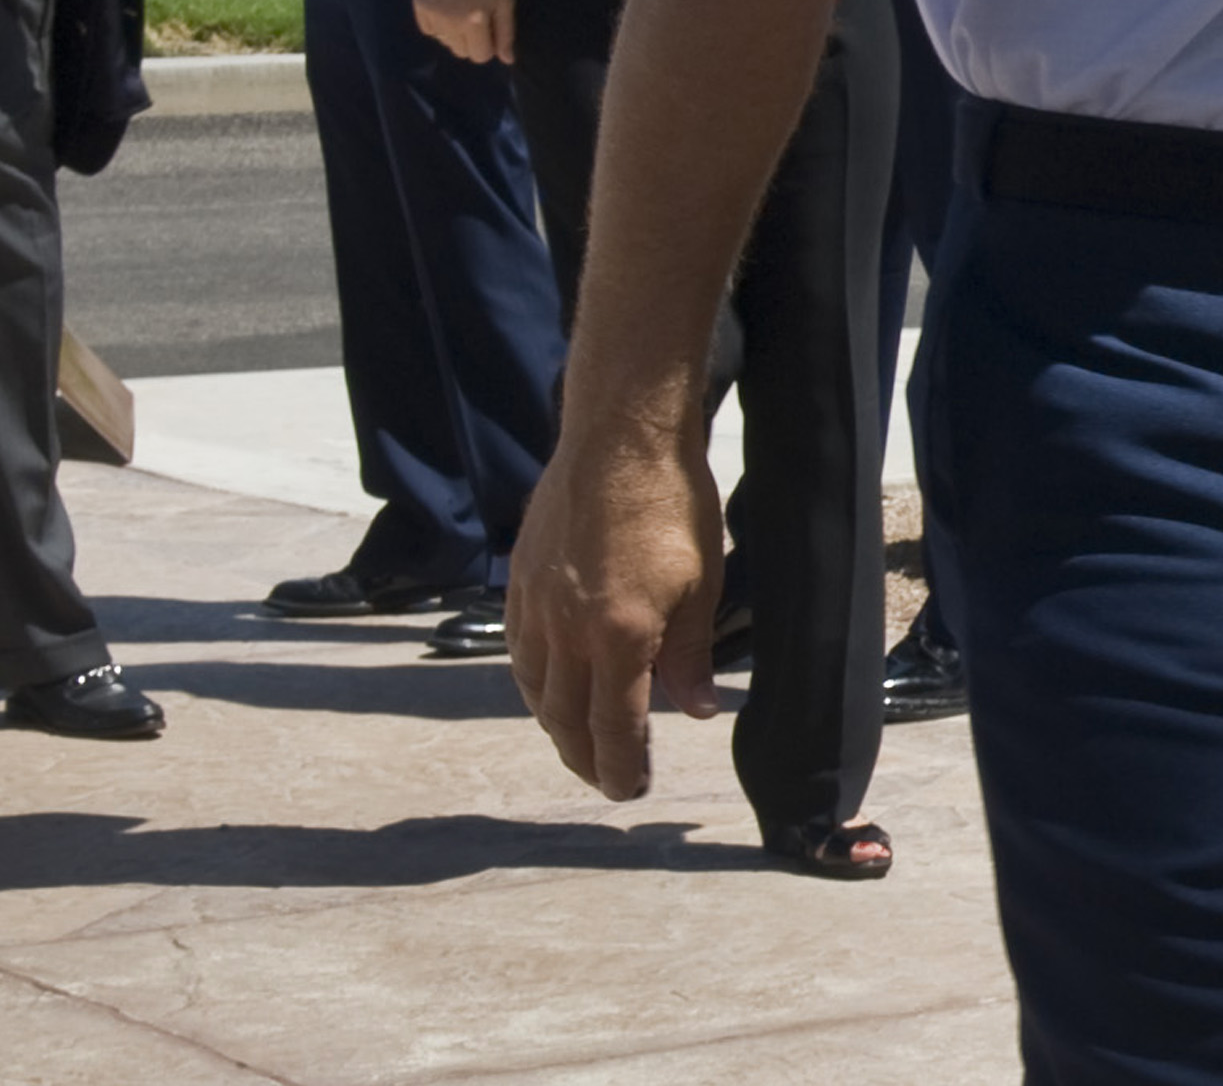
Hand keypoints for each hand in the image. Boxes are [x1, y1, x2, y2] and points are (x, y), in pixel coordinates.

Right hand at [416, 0, 515, 66]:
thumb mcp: (505, 1)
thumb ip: (506, 33)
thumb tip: (507, 61)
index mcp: (474, 22)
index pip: (480, 56)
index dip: (488, 46)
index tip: (490, 31)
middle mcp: (450, 23)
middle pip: (461, 52)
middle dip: (471, 41)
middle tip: (475, 19)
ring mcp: (432, 15)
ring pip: (444, 42)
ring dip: (454, 34)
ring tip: (460, 11)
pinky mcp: (419, 7)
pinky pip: (429, 30)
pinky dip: (438, 25)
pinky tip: (446, 8)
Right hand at [509, 411, 726, 797]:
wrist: (620, 432)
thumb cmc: (671, 501)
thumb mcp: (703, 583)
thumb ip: (691, 654)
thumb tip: (695, 710)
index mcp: (617, 636)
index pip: (613, 727)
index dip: (622, 767)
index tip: (631, 790)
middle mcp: (567, 629)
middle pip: (565, 718)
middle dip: (585, 758)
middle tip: (606, 779)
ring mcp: (537, 602)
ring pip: (535, 687)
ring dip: (554, 725)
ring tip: (575, 742)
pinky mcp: (521, 575)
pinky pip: (519, 647)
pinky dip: (533, 680)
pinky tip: (546, 683)